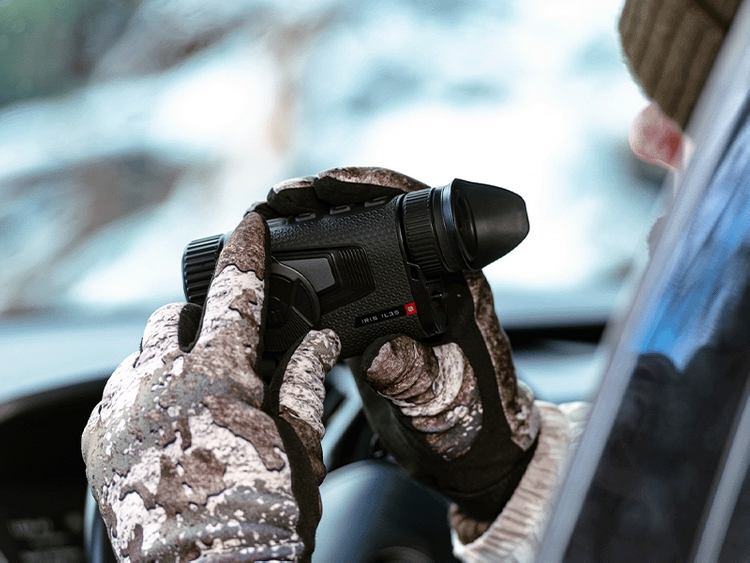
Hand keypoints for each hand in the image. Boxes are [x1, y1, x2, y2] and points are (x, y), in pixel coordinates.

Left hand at [81, 212, 339, 560]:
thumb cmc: (262, 515)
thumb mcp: (300, 443)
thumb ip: (304, 379)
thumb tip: (323, 339)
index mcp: (219, 376)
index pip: (236, 290)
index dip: (247, 249)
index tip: (250, 223)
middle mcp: (161, 382)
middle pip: (176, 315)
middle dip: (203, 320)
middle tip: (228, 355)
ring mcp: (122, 410)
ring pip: (141, 353)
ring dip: (170, 359)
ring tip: (196, 398)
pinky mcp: (99, 440)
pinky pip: (116, 391)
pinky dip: (143, 393)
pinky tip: (167, 424)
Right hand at [259, 167, 539, 541]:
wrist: (472, 459)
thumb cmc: (474, 434)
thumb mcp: (445, 409)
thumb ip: (416, 381)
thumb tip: (379, 354)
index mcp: (455, 287)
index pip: (417, 213)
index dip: (370, 189)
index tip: (324, 187)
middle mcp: (430, 282)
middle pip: (380, 217)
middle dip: (328, 200)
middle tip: (279, 199)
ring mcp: (403, 298)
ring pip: (358, 242)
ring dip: (315, 226)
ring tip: (269, 220)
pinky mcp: (380, 320)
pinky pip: (345, 276)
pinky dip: (311, 262)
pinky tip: (280, 264)